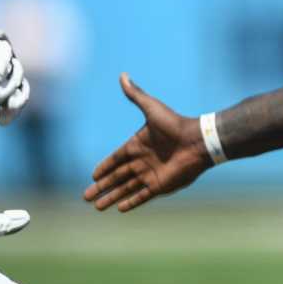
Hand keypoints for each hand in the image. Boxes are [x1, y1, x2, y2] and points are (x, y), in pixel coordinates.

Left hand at [0, 24, 30, 124]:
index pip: (3, 52)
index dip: (2, 64)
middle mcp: (4, 58)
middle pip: (15, 70)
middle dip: (9, 84)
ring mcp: (5, 76)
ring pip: (20, 87)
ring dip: (17, 100)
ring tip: (7, 110)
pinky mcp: (2, 92)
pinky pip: (14, 101)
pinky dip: (11, 111)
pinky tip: (0, 120)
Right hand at [83, 73, 208, 211]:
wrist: (197, 141)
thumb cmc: (175, 124)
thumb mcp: (152, 108)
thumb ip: (136, 94)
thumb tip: (123, 75)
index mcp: (137, 145)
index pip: (116, 159)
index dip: (104, 167)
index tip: (93, 175)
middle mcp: (142, 161)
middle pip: (116, 177)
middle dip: (101, 187)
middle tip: (85, 197)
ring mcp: (150, 174)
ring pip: (125, 188)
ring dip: (111, 197)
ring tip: (96, 206)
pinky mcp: (160, 185)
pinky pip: (141, 196)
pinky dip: (131, 202)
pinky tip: (119, 209)